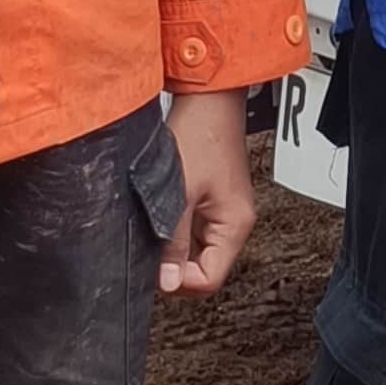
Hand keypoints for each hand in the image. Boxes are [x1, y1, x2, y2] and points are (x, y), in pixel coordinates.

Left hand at [159, 86, 257, 298]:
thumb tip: (166, 283)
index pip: (209, 279)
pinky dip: (177, 229)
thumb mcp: (179, 196)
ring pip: (197, 250)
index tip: (154, 266)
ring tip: (156, 225)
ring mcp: (225, 212)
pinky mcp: (214, 200)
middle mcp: (235, 223)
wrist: (208, 101)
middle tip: (150, 247)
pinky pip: (194, 230)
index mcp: (235, 226)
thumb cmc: (200, 137)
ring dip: (174, 245)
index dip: (178, 279)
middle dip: (175, 265)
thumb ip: (173, 242)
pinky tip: (163, 214)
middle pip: (204, 267)